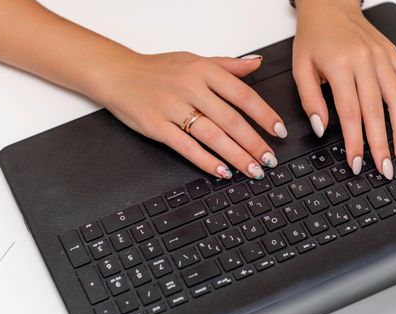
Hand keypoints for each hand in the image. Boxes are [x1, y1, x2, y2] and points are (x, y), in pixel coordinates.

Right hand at [90, 51, 287, 178]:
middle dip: (254, 143)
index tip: (278, 131)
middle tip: (269, 160)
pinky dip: (206, 162)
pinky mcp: (156, 126)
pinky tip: (222, 172)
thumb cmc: (158, 69)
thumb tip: (257, 64)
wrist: (117, 74)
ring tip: (252, 169)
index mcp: (203, 70)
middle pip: (231, 120)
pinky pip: (186, 147)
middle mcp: (190, 88)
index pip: (242, 94)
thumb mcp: (194, 60)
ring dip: (236, 156)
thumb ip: (228, 65)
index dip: (264, 115)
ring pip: (212, 136)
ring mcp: (172, 108)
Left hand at [293, 0, 395, 178]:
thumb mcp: (300, 68)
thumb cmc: (314, 37)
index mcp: (340, 66)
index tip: (357, 163)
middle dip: (382, 145)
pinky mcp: (394, 53)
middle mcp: (366, 61)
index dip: (355, 143)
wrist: (330, 6)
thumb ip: (310, 100)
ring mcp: (384, 57)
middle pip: (377, 111)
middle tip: (386, 169)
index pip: (351, 114)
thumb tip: (321, 129)